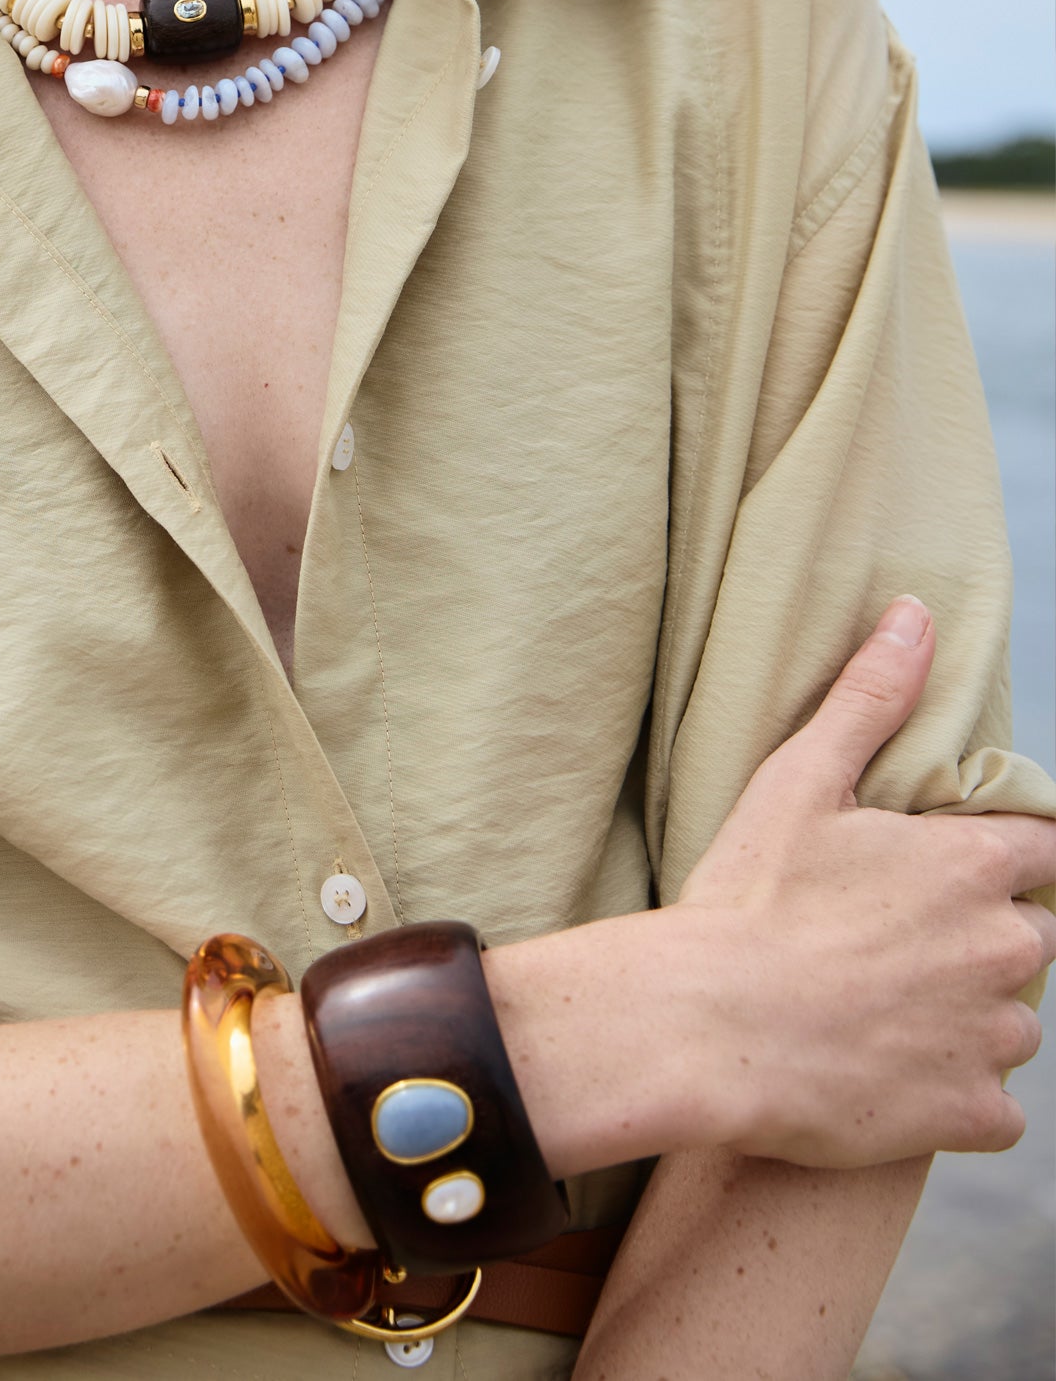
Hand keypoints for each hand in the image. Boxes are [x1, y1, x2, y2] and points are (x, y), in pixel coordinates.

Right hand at [670, 595, 1055, 1165]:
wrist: (708, 1027)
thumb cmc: (748, 897)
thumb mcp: (800, 780)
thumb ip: (870, 698)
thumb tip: (916, 616)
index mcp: (975, 863)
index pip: (1045, 849)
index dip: (994, 857)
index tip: (936, 873)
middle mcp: (1007, 948)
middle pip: (1032, 937)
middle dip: (978, 936)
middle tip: (887, 942)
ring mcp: (995, 1036)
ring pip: (1011, 1022)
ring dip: (966, 1016)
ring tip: (877, 1008)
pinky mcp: (975, 1112)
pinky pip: (992, 1105)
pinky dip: (951, 1093)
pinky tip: (884, 1070)